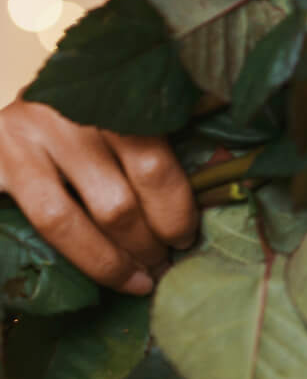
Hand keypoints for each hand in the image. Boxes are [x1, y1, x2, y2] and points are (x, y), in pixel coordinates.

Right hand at [0, 97, 197, 294]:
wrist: (8, 113)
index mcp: (116, 98)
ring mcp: (26, 140)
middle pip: (116, 199)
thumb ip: (159, 138)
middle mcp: (70, 117)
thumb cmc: (85, 114)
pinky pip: (33, 223)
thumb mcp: (125, 111)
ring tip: (140, 280)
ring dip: (110, 261)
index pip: (153, 166)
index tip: (187, 237)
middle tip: (166, 264)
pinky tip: (98, 275)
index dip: (175, 211)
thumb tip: (215, 180)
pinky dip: (71, 256)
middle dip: (147, 243)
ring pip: (69, 219)